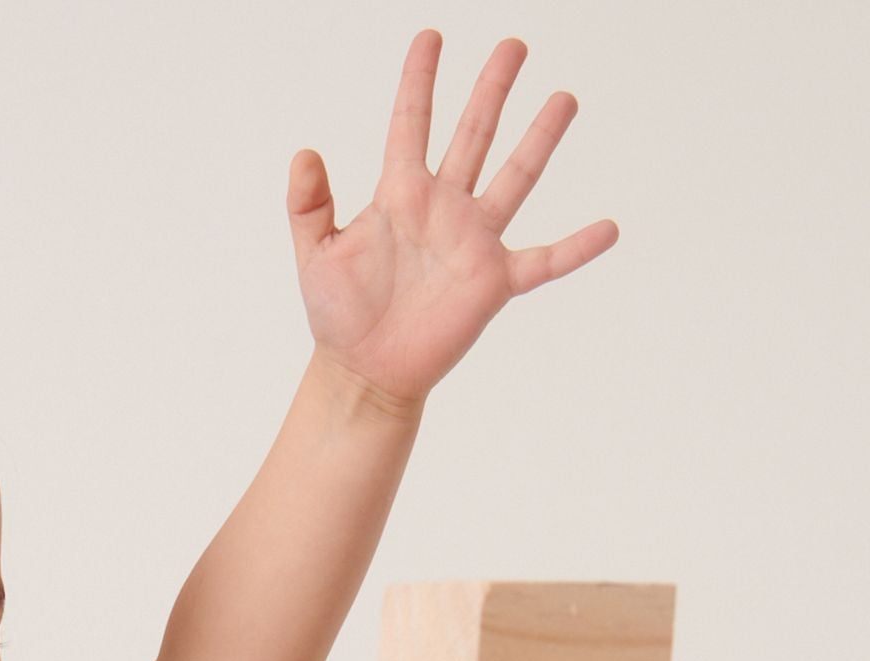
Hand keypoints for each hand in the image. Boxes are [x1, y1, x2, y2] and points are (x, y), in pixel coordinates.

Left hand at [288, 29, 618, 414]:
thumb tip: (303, 153)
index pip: (411, 123)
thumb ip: (308, 204)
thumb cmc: (337, 316)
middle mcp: (443, 207)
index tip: (430, 37)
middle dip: (492, 89)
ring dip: (539, 139)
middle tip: (513, 45)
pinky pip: (544, 261)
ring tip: (564, 98)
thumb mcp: (314, 255)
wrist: (363, 372)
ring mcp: (473, 242)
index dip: (420, 80)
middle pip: (474, 134)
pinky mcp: (493, 282)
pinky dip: (577, 248)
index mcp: (400, 193)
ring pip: (514, 178)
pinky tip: (609, 228)